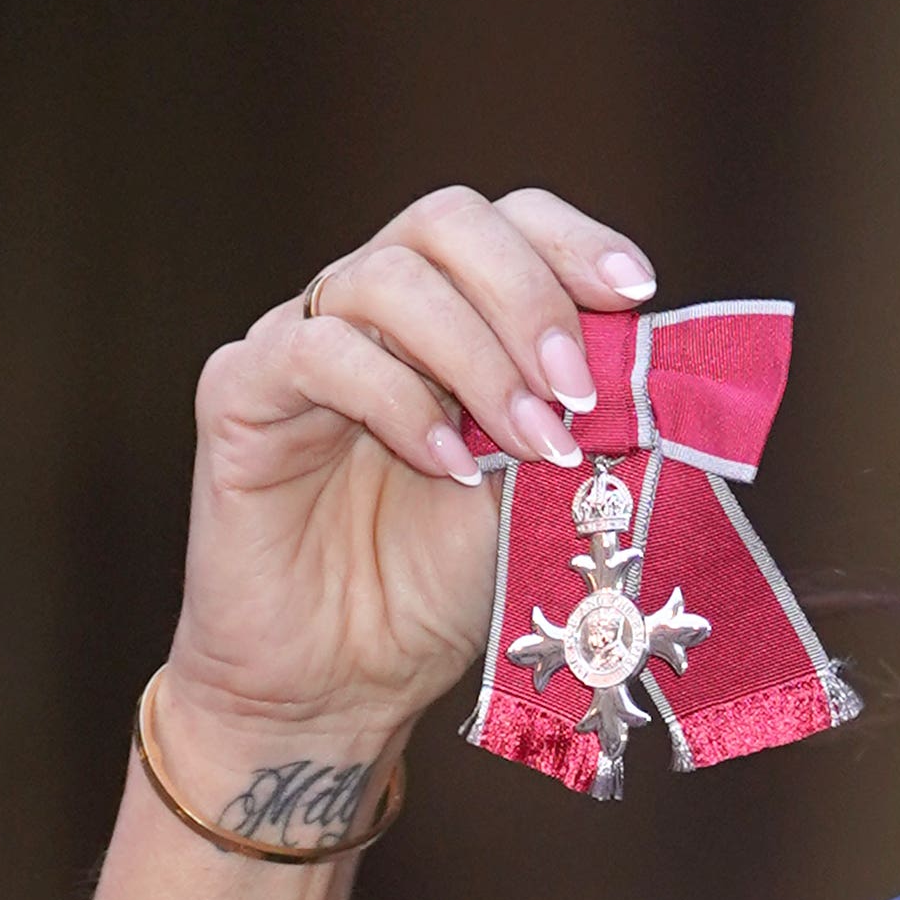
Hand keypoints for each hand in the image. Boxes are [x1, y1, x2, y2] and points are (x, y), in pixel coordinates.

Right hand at [158, 188, 657, 772]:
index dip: (574, 240)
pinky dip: (396, 399)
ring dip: (478, 356)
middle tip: (576, 391)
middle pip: (448, 220)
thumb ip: (588, 415)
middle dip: (531, 296)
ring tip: (527, 442)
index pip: (509, 219)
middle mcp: (374, 305)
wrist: (349, 680)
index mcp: (454, 308)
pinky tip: (445, 465)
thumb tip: (661, 366)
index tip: (635, 294)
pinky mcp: (238, 393)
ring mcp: (300, 340)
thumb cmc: (449, 577)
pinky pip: (312, 352)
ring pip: (386, 277)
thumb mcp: (546, 486)